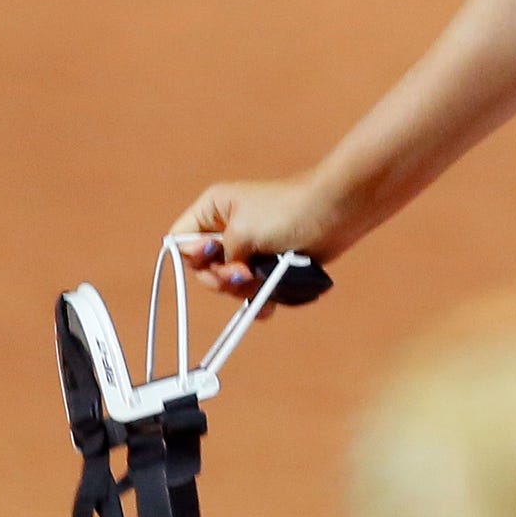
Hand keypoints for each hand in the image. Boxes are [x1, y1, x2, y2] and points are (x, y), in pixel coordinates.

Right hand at [168, 176, 350, 298]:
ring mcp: (250, 247)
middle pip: (205, 269)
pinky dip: (259, 299)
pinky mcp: (270, 264)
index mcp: (213, 209)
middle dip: (223, 278)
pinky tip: (267, 306)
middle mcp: (227, 228)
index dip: (193, 257)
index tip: (214, 258)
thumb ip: (221, 257)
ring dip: (244, 290)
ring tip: (263, 282)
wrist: (335, 213)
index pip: (180, 240)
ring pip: (230, 283)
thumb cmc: (287, 212)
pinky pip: (254, 290)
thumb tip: (225, 272)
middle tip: (244, 274)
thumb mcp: (241, 231)